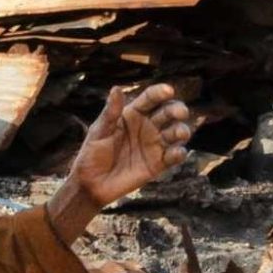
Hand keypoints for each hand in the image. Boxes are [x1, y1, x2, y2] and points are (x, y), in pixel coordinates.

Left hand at [51, 83, 195, 243]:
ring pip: (176, 132)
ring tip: (179, 133)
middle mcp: (148, 126)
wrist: (91, 184)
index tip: (168, 91)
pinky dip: (179, 153)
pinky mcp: (158, 163)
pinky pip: (174, 156)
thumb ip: (110, 113)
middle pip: (168, 112)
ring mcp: (155, 144)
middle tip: (180, 113)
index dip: (160, 93)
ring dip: (181, 130)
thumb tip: (116, 89)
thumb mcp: (99, 131)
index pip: (151, 98)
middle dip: (177, 110)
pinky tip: (176, 152)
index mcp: (133, 114)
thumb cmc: (92, 153)